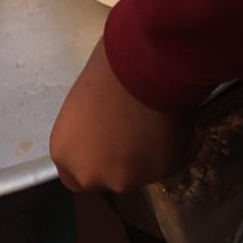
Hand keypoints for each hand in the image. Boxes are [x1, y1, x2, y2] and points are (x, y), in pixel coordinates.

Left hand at [46, 48, 187, 195]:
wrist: (146, 64)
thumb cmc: (108, 68)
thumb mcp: (84, 102)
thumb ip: (88, 128)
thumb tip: (104, 125)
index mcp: (65, 154)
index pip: (73, 176)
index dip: (94, 159)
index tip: (108, 144)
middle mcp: (92, 175)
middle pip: (108, 177)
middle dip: (121, 161)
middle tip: (135, 133)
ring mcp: (129, 179)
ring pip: (142, 172)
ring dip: (149, 156)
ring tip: (160, 124)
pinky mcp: (163, 173)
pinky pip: (172, 162)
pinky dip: (177, 147)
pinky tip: (178, 122)